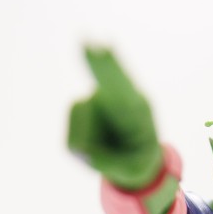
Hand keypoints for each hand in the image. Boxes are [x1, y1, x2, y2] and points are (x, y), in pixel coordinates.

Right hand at [68, 46, 160, 189]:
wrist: (132, 153)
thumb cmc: (139, 158)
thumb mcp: (136, 171)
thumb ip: (112, 163)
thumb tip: (83, 149)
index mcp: (137, 108)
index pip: (123, 86)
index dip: (109, 69)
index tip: (101, 48)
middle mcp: (114, 97)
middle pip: (104, 78)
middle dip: (97, 62)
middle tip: (88, 42)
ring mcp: (93, 101)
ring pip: (81, 139)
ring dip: (93, 153)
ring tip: (109, 148)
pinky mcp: (76, 111)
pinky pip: (73, 143)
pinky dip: (85, 153)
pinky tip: (97, 143)